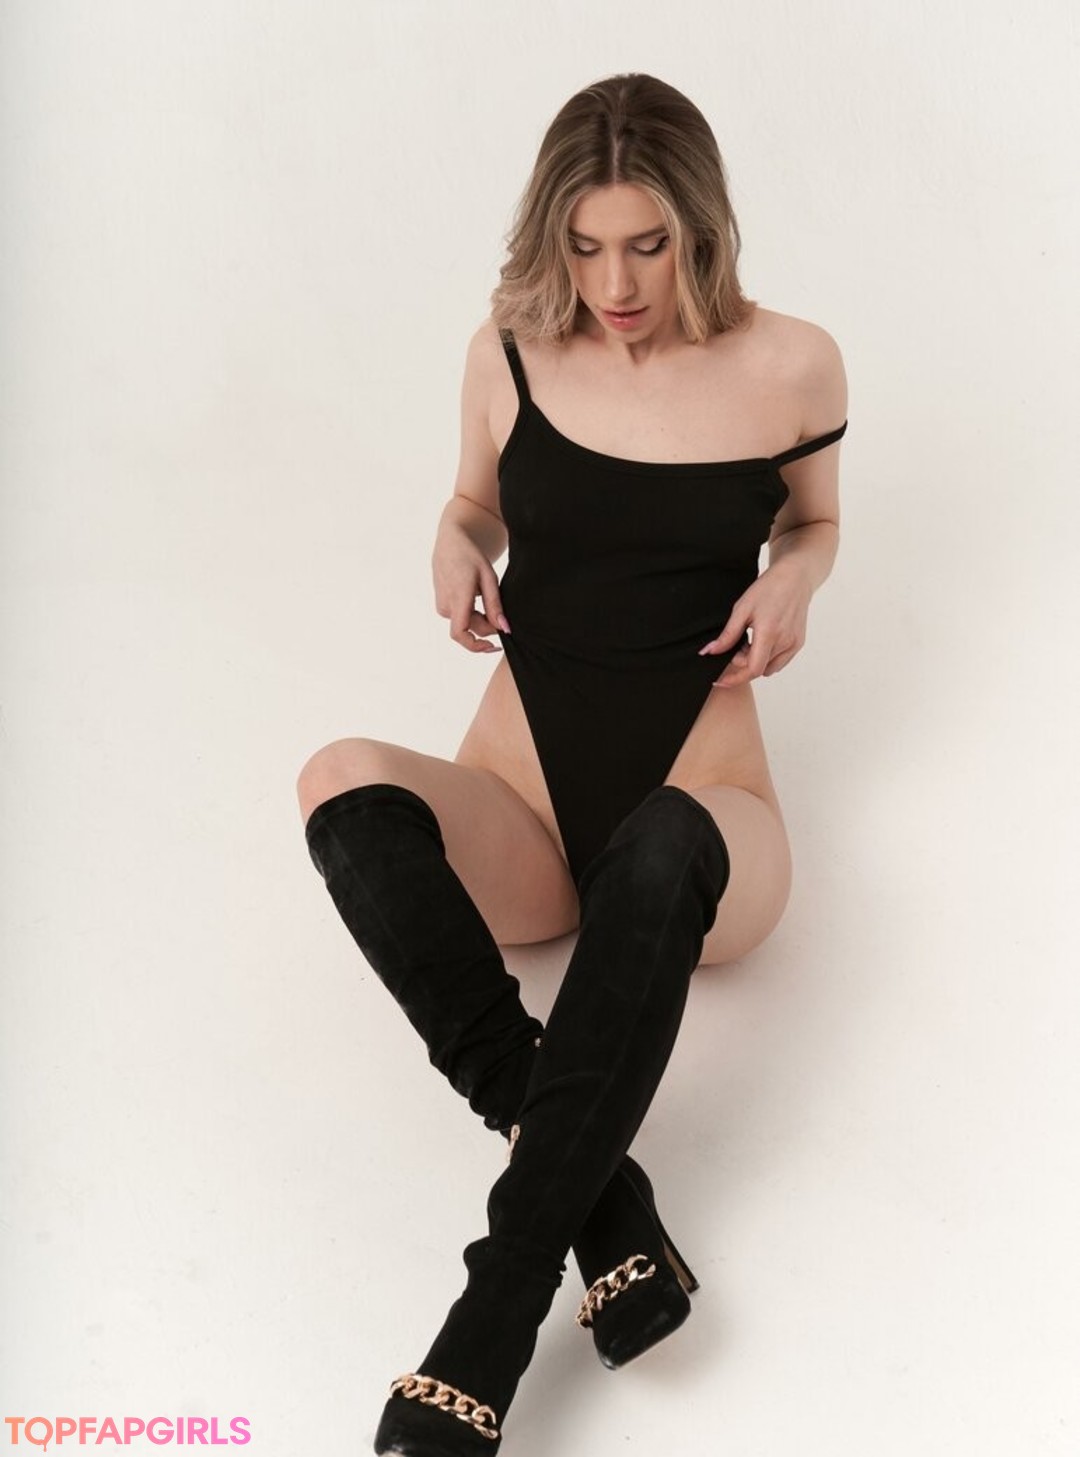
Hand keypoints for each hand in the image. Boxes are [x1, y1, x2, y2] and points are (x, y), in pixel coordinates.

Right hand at [432, 524, 510, 653]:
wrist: (450, 543)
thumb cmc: (470, 557)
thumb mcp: (489, 578)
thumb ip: (495, 605)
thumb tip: (504, 629)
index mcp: (458, 597)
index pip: (460, 634)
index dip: (476, 646)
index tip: (494, 646)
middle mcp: (445, 605)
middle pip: (470, 628)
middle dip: (487, 626)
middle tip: (501, 612)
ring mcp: (441, 606)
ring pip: (465, 623)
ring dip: (480, 618)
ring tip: (486, 596)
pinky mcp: (441, 605)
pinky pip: (460, 617)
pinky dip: (472, 614)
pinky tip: (477, 597)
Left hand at [698, 561, 813, 687]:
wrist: (795, 577)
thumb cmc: (768, 589)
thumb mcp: (742, 609)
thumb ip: (727, 635)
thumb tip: (710, 652)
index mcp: (769, 633)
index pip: (752, 669)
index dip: (735, 678)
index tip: (721, 680)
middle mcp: (784, 642)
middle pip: (759, 669)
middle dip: (743, 664)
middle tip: (737, 645)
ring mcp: (794, 644)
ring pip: (769, 667)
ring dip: (756, 662)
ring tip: (750, 641)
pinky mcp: (799, 643)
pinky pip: (780, 662)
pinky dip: (768, 658)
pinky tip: (762, 642)